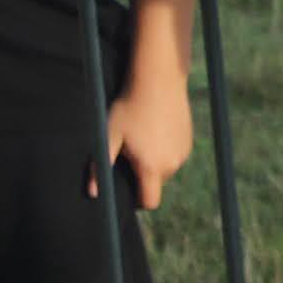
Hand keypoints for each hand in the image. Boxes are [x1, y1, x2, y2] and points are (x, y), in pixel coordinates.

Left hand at [107, 67, 193, 215]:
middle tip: (129, 154)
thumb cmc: (129, 108)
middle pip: (157, 184)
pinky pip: (175, 155)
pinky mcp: (189, 139)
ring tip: (143, 139)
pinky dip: (165, 150)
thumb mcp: (109, 136)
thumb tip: (93, 192)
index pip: (150, 202)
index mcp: (151, 167)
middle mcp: (172, 163)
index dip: (137, 201)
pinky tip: (155, 130)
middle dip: (143, 177)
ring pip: (167, 169)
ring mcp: (183, 151)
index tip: (126, 188)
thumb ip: (100, 167)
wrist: (158, 80)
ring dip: (155, 163)